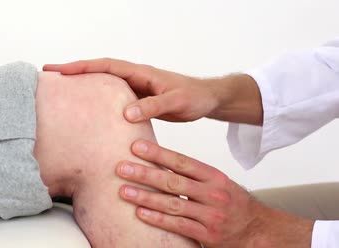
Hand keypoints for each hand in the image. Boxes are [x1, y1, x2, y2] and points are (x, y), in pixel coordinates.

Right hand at [43, 58, 219, 121]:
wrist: (206, 100)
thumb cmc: (194, 96)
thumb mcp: (176, 101)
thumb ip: (153, 107)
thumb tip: (126, 113)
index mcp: (140, 73)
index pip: (105, 66)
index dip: (81, 67)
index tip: (59, 70)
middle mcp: (134, 78)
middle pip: (98, 71)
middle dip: (74, 72)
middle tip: (50, 77)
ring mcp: (134, 89)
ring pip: (103, 85)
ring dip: (84, 86)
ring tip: (63, 93)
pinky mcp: (138, 101)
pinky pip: (112, 99)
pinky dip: (98, 101)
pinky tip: (90, 112)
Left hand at [116, 139, 313, 246]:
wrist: (258, 229)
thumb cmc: (232, 202)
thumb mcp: (217, 182)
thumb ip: (192, 175)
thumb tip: (159, 162)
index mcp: (214, 176)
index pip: (182, 161)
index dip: (158, 154)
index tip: (137, 146)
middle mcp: (212, 194)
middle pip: (173, 181)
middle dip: (144, 173)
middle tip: (122, 167)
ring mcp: (210, 215)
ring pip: (172, 204)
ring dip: (145, 197)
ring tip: (123, 190)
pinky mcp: (207, 234)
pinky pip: (178, 225)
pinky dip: (157, 219)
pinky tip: (140, 212)